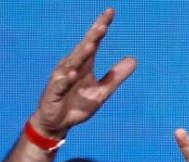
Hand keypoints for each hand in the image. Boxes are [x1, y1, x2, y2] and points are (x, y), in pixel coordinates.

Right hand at [30, 8, 135, 139]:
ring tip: (91, 45)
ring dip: (81, 55)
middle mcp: (72, 66)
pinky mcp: (54, 92)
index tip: (111, 12)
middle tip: (104, 25)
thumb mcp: (102, 92)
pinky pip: (61, 84)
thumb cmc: (78, 105)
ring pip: (72, 64)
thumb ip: (116, 77)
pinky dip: (66, 79)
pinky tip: (72, 72)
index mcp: (84, 65)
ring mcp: (61, 78)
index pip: (94, 42)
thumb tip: (134, 60)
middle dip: (93, 37)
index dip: (101, 27)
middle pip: (84, 48)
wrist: (58, 123)